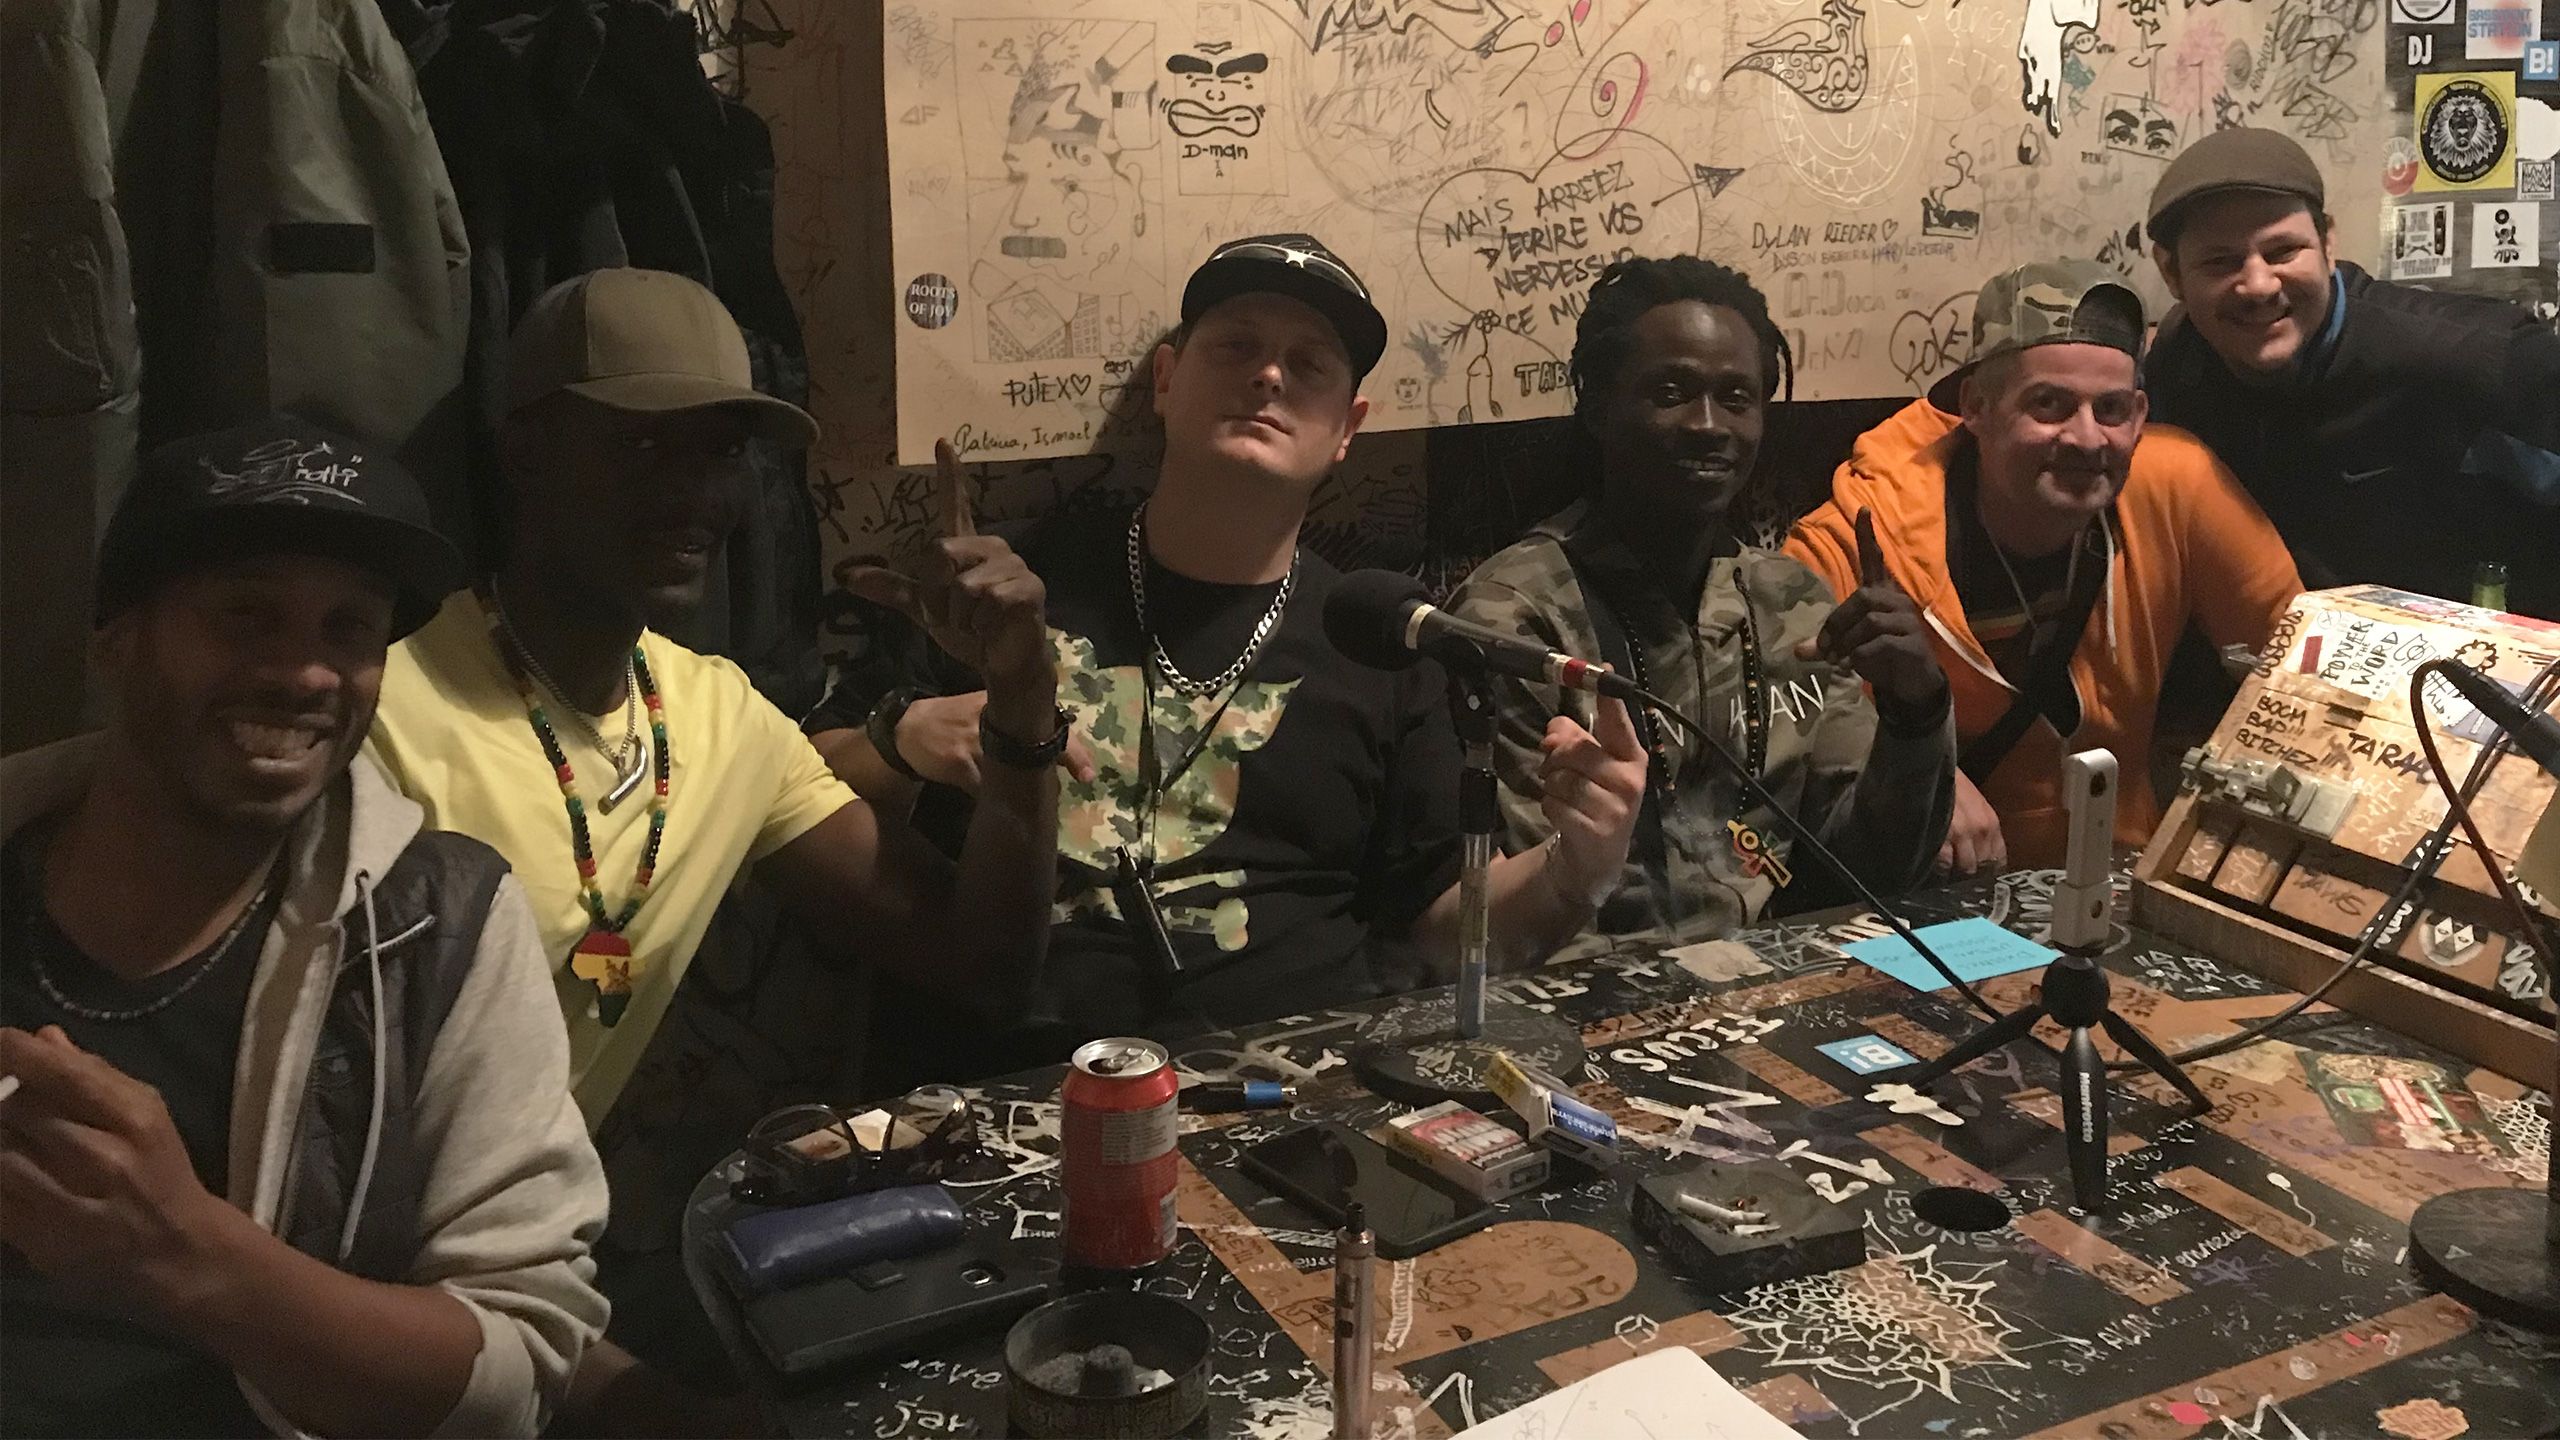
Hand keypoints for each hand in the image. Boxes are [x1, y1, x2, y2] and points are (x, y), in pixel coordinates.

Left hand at [0, 1025, 239, 1317]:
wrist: (176, 1254)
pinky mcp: (40, 1242)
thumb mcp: (147, 1114)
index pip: (60, 1072)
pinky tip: (10, 1172)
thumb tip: (42, 1037)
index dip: (15, 1052)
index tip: (2, 1043)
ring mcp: (69, 1205)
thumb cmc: (161, 1172)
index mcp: (136, 1119)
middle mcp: (103, 1159)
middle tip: (3, 1096)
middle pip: (17, 1110)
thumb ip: (95, 1075)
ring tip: (12, 1134)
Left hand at [844, 440, 1055, 702]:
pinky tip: (993, 629)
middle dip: (936, 596)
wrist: (1002, 663)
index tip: (942, 442)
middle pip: (940, 553)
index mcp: (966, 548)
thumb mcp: (923, 610)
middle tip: (953, 616)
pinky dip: (980, 625)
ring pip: (962, 585)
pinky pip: (986, 603)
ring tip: (977, 624)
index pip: (956, 504)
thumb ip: (891, 589)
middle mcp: (991, 548)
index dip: (950, 475)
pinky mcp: (1028, 588)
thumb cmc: (969, 631)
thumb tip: (845, 576)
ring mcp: (1013, 566)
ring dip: (960, 616)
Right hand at [893, 691, 1096, 794]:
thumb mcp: (983, 705)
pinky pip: (987, 789)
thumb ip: (1014, 717)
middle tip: (1086, 778)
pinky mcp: (961, 764)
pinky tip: (1001, 804)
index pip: (1046, 721)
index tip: (1088, 772)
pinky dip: (996, 798)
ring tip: (1038, 797)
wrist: (907, 731)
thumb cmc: (950, 718)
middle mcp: (993, 721)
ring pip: (1015, 773)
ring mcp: (978, 743)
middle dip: (1064, 763)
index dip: (1071, 748)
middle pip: (1038, 747)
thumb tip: (1054, 731)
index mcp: (1002, 706)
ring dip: (1028, 786)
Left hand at [1535, 696, 1648, 903]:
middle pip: (1574, 751)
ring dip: (1551, 786)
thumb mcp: (1587, 762)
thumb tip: (1554, 729)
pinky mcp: (1597, 831)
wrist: (1598, 853)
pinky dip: (1550, 807)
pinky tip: (1564, 814)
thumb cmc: (1593, 796)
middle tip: (1556, 770)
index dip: (1610, 697)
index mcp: (1631, 755)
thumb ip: (1570, 736)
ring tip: (1564, 795)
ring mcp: (1617, 807)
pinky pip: (1555, 804)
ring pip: (1561, 779)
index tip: (1606, 667)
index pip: (1619, 722)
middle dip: (1555, 759)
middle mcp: (1630, 779)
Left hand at [1794, 508, 1946, 726]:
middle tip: (1826, 649)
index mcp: (1881, 596)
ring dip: (1847, 644)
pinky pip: (1879, 643)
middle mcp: (1895, 602)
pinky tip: (1855, 668)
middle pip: (1861, 598)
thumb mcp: (1848, 650)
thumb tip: (1797, 652)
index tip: (1862, 509)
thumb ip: (1826, 646)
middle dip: (1837, 624)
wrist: (1912, 683)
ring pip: (1869, 621)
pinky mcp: (1912, 642)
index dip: (1867, 537)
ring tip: (1839, 662)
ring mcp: (1907, 621)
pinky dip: (1860, 657)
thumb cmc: (1880, 658)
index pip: (1874, 560)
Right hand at [1936, 770, 2007, 878]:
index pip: (1999, 858)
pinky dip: (1941, 871)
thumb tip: (1979, 854)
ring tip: (1948, 880)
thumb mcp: (1975, 805)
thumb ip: (1981, 829)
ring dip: (1957, 876)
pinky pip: (1945, 864)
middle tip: (1962, 884)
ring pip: (1966, 869)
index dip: (1991, 872)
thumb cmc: (1952, 785)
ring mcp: (1962, 834)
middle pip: (1983, 866)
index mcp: (1992, 823)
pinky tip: (1934, 871)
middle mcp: (1981, 830)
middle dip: (1974, 877)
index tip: (1982, 881)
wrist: (1932, 766)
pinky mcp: (1942, 837)